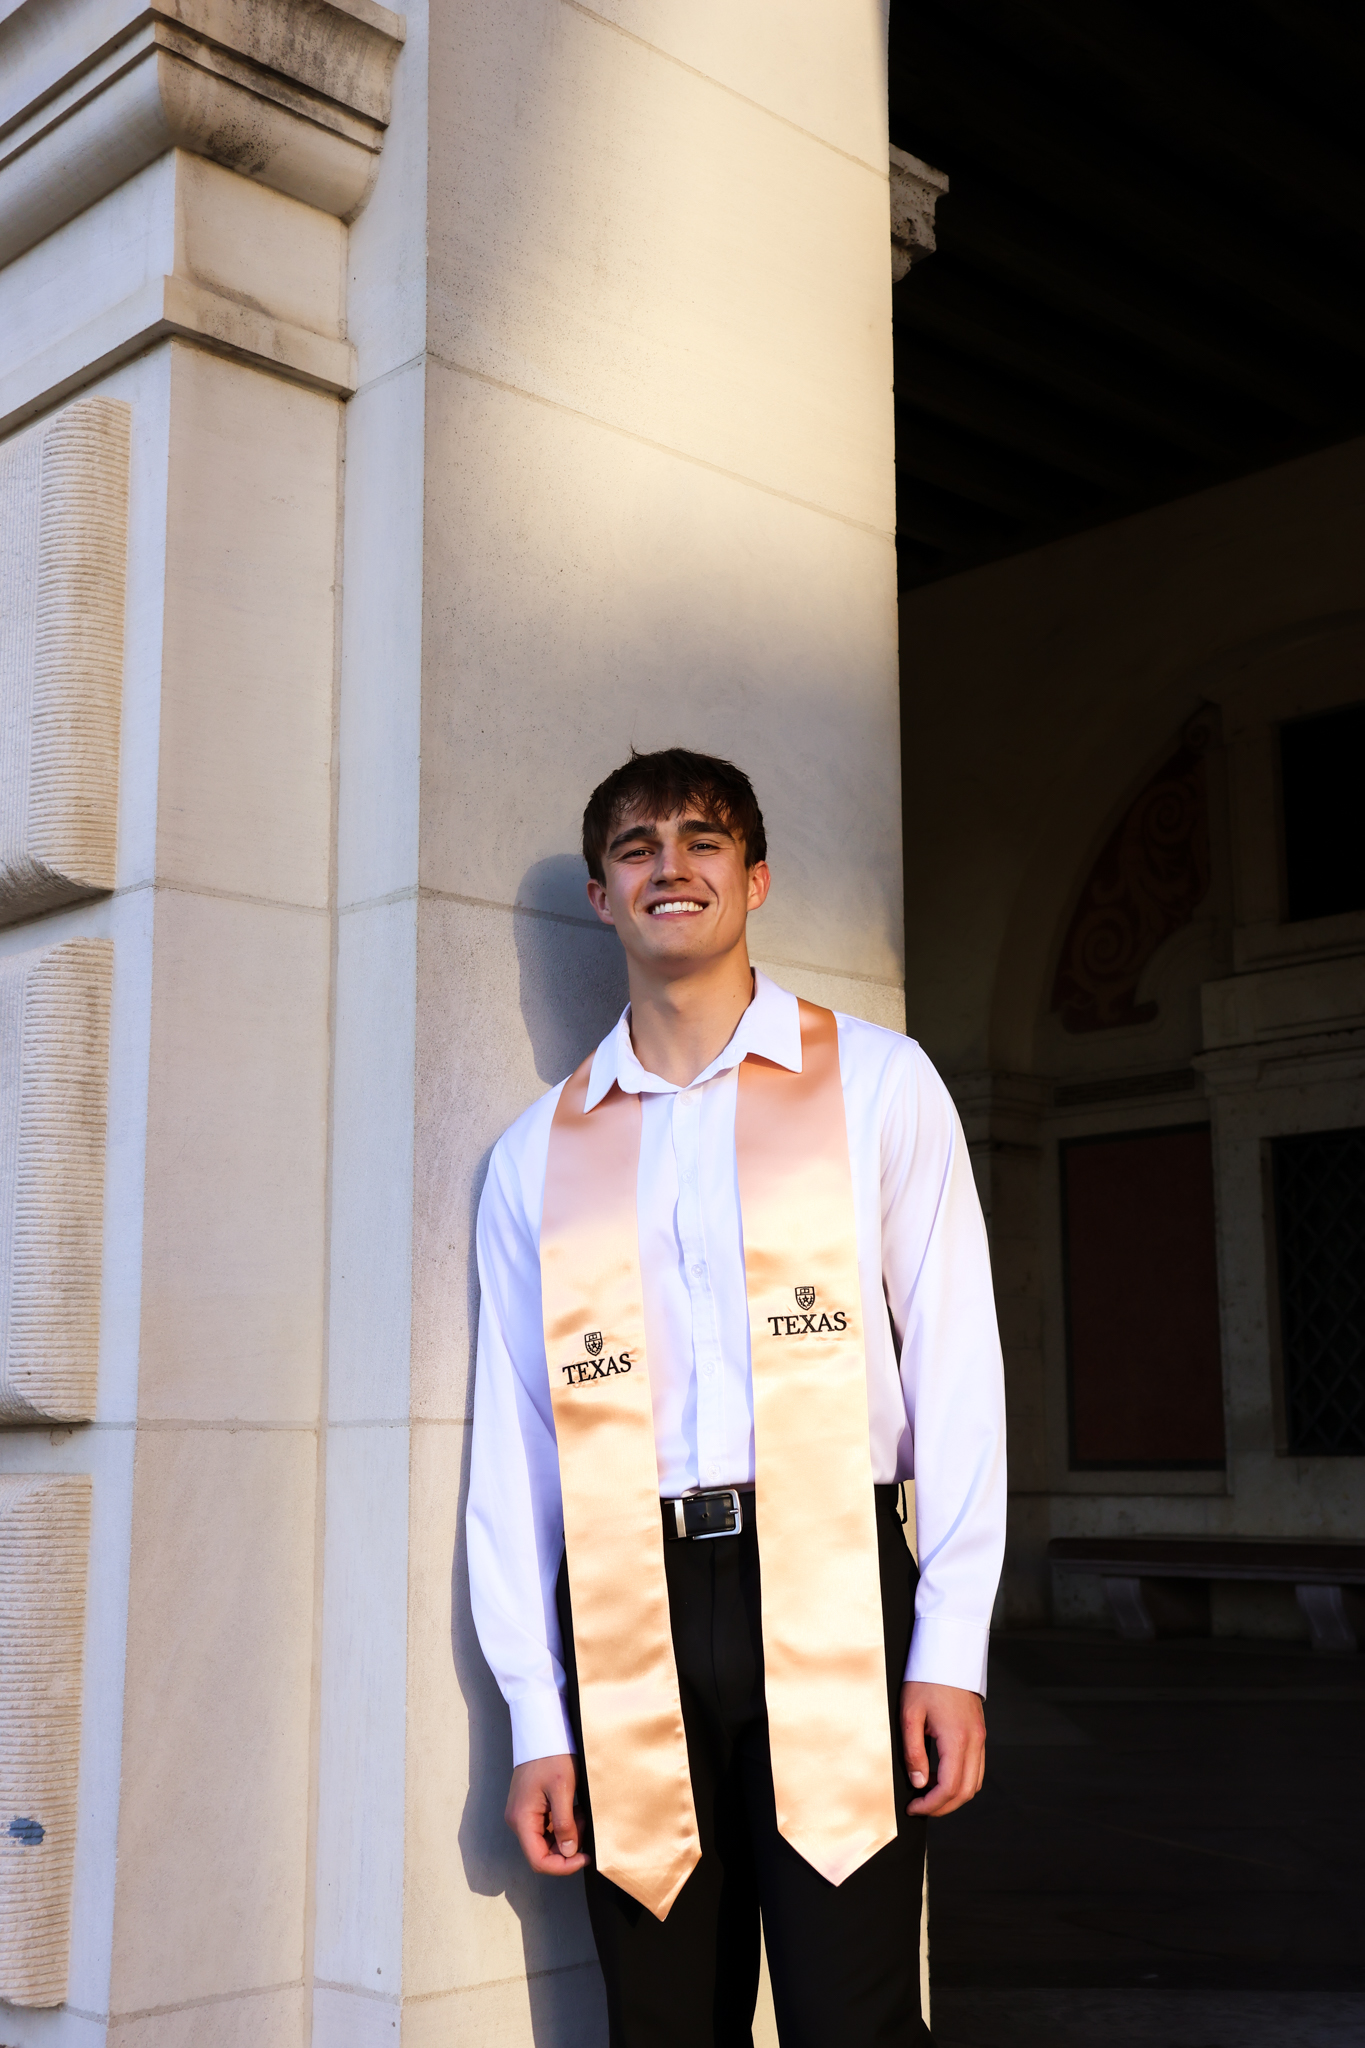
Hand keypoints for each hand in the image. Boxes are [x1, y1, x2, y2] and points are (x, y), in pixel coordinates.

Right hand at [505, 1753, 588, 1875]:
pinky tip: (573, 1808)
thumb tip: (569, 1853)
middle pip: (543, 1852)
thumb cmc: (551, 1756)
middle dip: (568, 1845)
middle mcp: (518, 1821)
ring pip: (547, 1840)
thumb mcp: (563, 1790)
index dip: (562, 1866)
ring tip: (579, 1811)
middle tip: (583, 1824)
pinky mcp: (530, 1808)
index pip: (539, 1861)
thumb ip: (565, 1824)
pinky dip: (563, 1823)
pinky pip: (547, 1827)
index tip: (584, 1857)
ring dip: (567, 1833)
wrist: (541, 1732)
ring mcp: (523, 1815)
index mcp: (522, 1819)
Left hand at [900, 1680, 985, 1817]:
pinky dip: (962, 1781)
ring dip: (954, 1796)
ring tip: (929, 1795)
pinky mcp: (979, 1733)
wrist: (948, 1654)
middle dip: (943, 1807)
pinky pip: (977, 1768)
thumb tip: (919, 1783)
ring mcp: (980, 1737)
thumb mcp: (909, 1714)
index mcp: (957, 1738)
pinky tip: (942, 1777)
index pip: (949, 1788)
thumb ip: (914, 1752)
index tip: (914, 1807)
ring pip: (975, 1782)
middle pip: (966, 1791)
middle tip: (920, 1807)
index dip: (931, 1805)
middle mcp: (974, 1741)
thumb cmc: (926, 1680)